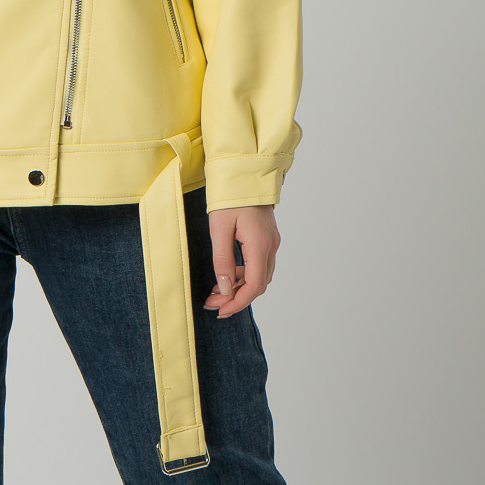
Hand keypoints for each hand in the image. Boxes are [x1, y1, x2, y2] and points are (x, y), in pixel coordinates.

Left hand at [202, 204, 279, 318]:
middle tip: (213, 303)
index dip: (238, 302)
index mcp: (260, 245)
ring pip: (260, 276)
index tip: (221, 310)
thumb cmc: (230, 197)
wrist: (244, 174)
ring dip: (240, 287)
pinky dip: (244, 275)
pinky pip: (259, 264)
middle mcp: (270, 246)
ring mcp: (271, 242)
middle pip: (258, 284)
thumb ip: (222, 260)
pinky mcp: (267, 238)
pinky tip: (227, 274)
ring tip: (216, 291)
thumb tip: (224, 288)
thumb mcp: (219, 229)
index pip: (254, 286)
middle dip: (236, 297)